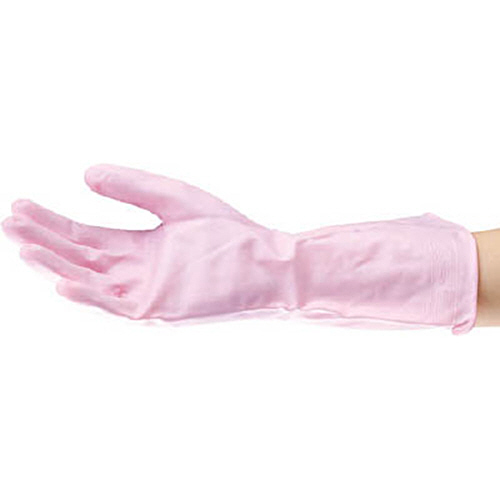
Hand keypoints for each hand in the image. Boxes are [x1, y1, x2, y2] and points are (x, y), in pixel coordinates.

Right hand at [3, 165, 293, 320]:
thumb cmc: (227, 231)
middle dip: (45, 241)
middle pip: (79, 257)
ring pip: (90, 282)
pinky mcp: (158, 311)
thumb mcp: (174, 198)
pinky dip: (89, 296)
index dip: (53, 222)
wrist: (267, 260)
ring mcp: (145, 293)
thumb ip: (133, 187)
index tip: (21, 205)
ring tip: (23, 246)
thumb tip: (85, 174)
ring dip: (56, 267)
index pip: (85, 236)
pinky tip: (61, 279)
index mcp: (139, 246)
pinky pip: (115, 306)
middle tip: (10, 222)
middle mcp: (136, 272)